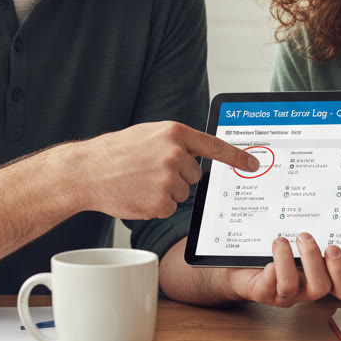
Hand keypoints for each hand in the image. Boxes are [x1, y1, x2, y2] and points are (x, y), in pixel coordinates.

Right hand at [79, 121, 258, 219]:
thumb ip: (177, 141)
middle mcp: (175, 154)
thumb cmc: (117, 151)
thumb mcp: (150, 134)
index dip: (237, 157)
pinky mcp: (159, 202)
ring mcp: (167, 179)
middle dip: (178, 176)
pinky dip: (156, 205)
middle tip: (150, 171)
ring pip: (182, 193)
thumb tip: (200, 155)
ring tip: (140, 181)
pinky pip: (169, 208)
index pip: (214, 146)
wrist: (87, 171)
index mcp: (175, 133)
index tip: (253, 165)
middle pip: (195, 175)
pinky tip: (138, 194)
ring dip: (165, 191)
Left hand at [224, 233, 340, 306]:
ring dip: (287, 261)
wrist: (244, 263)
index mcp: (321, 275)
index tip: (334, 247)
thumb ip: (313, 231)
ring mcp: (284, 293)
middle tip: (305, 236)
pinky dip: (271, 269)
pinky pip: (269, 286)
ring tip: (281, 241)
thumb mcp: (298, 238)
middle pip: (321, 287)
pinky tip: (268, 256)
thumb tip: (318, 204)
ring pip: (291, 286)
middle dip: (314, 260)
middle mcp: (306, 287)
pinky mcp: (263, 293)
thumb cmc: (276, 248)